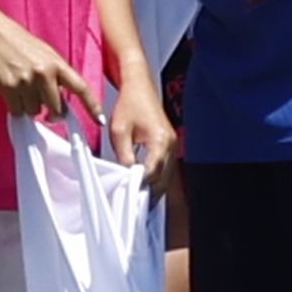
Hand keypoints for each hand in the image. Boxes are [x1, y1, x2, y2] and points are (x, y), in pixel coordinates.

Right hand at [0, 11, 102, 121]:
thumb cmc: (17, 41)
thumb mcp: (44, 53)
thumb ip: (55, 74)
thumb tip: (59, 99)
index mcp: (57, 62)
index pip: (80, 87)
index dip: (92, 105)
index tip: (100, 120)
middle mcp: (44, 72)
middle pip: (57, 109)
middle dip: (52, 113)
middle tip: (45, 109)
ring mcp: (26, 81)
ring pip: (35, 112)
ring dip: (30, 106)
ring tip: (21, 87)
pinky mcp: (9, 88)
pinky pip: (18, 111)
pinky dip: (15, 106)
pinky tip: (11, 90)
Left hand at [107, 67, 177, 194]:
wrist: (139, 85)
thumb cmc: (129, 104)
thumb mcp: (119, 131)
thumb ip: (124, 155)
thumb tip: (127, 176)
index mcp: (160, 140)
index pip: (152, 173)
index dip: (140, 186)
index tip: (129, 197)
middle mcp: (171, 144)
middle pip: (163, 178)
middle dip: (149, 192)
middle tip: (134, 205)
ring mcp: (173, 144)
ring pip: (167, 175)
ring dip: (154, 187)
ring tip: (139, 199)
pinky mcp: (170, 144)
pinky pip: (166, 167)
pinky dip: (157, 177)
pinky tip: (145, 184)